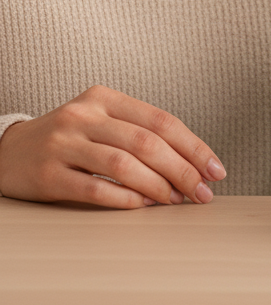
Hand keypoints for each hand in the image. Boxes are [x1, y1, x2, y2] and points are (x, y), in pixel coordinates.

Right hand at [0, 85, 225, 207]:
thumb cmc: (68, 138)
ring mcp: (64, 143)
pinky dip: (124, 198)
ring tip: (176, 200)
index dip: (194, 146)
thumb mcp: (102, 121)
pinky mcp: (47, 174)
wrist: (6, 151)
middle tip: (203, 192)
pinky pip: (94, 188)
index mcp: (106, 98)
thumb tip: (192, 164)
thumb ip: (140, 133)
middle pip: (147, 142)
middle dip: (183, 170)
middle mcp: (85, 115)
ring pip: (124, 164)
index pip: (162, 120)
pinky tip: (143, 205)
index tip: (215, 169)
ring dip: (158, 186)